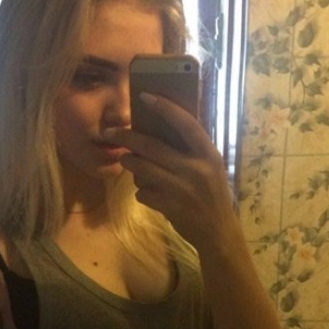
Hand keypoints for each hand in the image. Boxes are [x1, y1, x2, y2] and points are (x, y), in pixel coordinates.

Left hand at [104, 94, 236, 251]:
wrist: (218, 232)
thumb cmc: (212, 195)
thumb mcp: (211, 168)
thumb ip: (192, 151)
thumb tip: (160, 129)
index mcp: (208, 155)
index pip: (186, 123)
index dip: (165, 108)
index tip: (145, 96)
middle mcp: (196, 169)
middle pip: (152, 147)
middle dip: (127, 138)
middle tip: (111, 132)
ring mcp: (181, 189)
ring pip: (142, 169)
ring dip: (129, 163)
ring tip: (126, 160)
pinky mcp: (169, 207)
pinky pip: (143, 193)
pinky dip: (141, 191)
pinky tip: (148, 192)